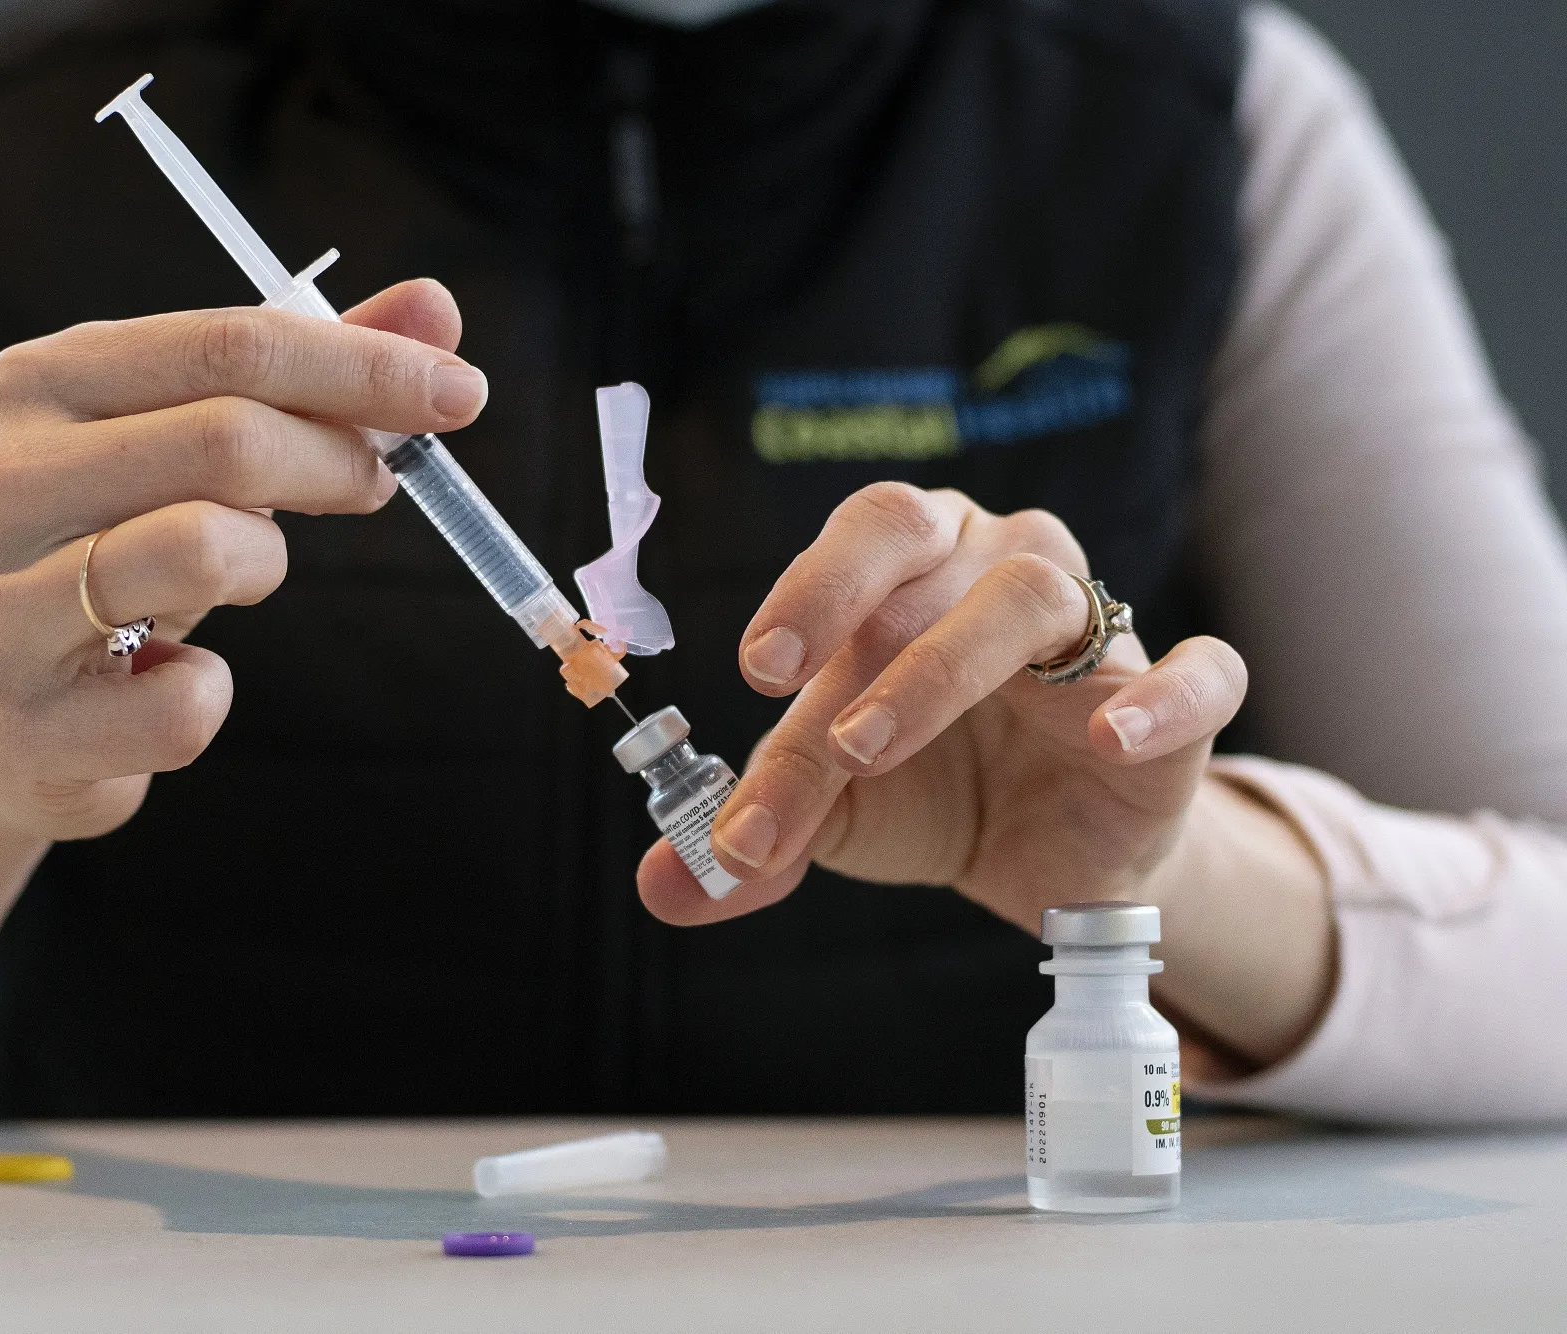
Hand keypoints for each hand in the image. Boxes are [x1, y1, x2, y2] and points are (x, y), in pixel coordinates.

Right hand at [0, 280, 484, 837]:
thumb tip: (437, 306)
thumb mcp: (195, 445)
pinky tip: (169, 678)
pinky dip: (208, 694)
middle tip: (374, 484)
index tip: (459, 394)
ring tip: (243, 571)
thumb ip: (313, 373)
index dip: (363, 367)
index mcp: (41, 384)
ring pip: (204, 552)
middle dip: (337, 460)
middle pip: (227, 440)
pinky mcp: (22, 727)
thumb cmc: (119, 549)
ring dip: (266, 564)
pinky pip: (186, 705)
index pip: (229, 346)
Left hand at [638, 483, 1248, 934]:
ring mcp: (1094, 630)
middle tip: (791, 687)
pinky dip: (1163, 698)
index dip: (803, 590)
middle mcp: (997, 565)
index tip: (752, 669)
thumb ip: (756, 837)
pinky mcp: (1175, 708)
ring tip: (870, 749)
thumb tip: (663, 887)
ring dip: (943, 668)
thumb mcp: (832, 815)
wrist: (1046, 858)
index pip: (852, 552)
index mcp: (910, 568)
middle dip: (845, 595)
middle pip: (927, 533)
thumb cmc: (931, 791)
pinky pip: (1202, 672)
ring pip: (1033, 596)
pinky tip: (1111, 738)